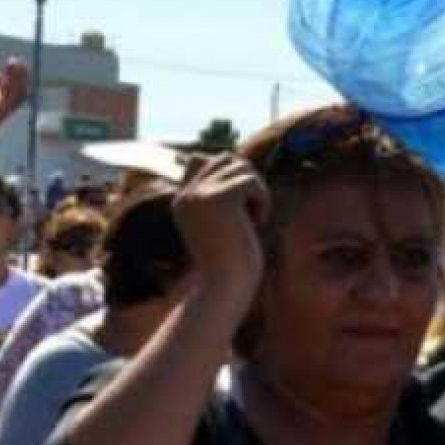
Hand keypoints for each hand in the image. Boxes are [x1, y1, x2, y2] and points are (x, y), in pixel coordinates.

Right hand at [172, 154, 268, 306]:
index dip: (226, 173)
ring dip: (256, 191)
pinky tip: (258, 223)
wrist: (224, 287)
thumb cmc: (229, 265)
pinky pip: (251, 180)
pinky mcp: (219, 197)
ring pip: (241, 166)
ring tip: (254, 220)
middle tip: (251, 211)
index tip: (240, 201)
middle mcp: (186, 194)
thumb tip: (237, 164)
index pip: (199, 160)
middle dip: (245, 179)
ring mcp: (200, 194)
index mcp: (181, 202)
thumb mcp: (222, 226)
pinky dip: (262, 200)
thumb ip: (222, 198)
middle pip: (224, 158)